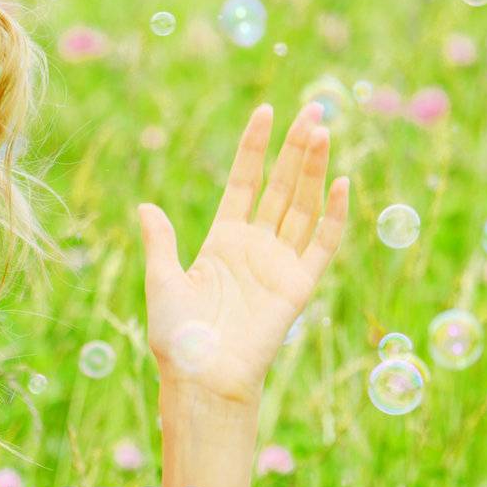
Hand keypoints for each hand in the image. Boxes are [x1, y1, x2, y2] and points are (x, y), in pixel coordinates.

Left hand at [137, 101, 349, 406]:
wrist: (201, 378)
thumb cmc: (178, 339)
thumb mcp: (162, 282)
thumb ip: (160, 243)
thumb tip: (145, 207)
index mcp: (222, 242)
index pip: (244, 183)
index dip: (254, 149)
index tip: (265, 111)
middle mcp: (255, 248)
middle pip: (281, 187)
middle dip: (295, 148)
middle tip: (313, 108)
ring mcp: (279, 265)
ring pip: (304, 207)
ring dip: (315, 170)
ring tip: (323, 130)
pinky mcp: (298, 286)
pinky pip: (322, 245)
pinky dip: (334, 216)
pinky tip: (341, 183)